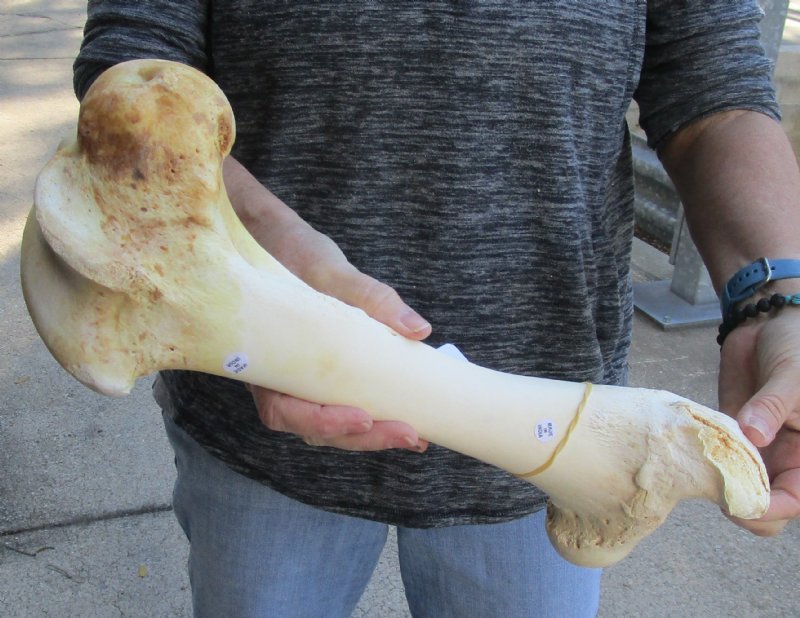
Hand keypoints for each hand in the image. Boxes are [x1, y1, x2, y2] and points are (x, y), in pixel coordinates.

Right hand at [245, 205, 430, 451]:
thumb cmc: (289, 251)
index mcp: (264, 358)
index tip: (363, 418)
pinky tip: (405, 414)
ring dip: (369, 433)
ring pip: (328, 421)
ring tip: (414, 435)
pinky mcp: (320, 370)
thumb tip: (419, 329)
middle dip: (361, 437)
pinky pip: (340, 399)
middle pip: (312, 427)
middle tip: (410, 435)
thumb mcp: (327, 268)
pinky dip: (372, 411)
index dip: (323, 423)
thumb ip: (370, 297)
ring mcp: (298, 377)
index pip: (285, 411)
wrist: (273, 237)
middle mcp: (277, 377)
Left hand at [719, 307, 799, 534]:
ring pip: (737, 485)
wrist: (768, 324)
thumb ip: (773, 406)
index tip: (739, 503)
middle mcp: (785, 457)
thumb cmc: (796, 345)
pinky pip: (716, 456)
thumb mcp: (791, 373)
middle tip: (713, 490)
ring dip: (717, 483)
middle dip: (741, 507)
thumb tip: (754, 436)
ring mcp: (756, 448)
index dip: (770, 508)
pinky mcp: (731, 433)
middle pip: (765, 504)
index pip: (794, 499)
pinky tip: (689, 446)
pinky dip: (702, 458)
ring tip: (697, 468)